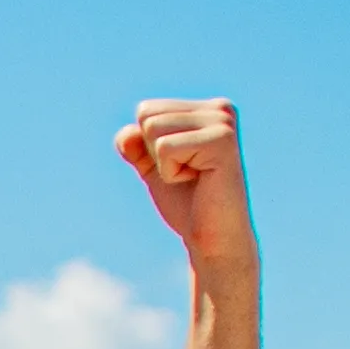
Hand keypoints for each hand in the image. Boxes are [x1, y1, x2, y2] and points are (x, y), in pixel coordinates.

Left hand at [113, 96, 251, 274]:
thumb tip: (126, 134)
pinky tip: (198, 180)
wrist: (212, 239)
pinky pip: (165, 148)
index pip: (146, 110)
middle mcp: (219, 109)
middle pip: (147, 115)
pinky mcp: (221, 141)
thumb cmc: (186, 203)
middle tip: (188, 174)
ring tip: (194, 176)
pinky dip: (171, 172)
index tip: (181, 166)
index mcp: (206, 109)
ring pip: (153, 129)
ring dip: (164, 164)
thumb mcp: (152, 166)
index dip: (149, 147)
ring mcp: (222, 123)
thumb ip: (134, 144)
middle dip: (155, 153)